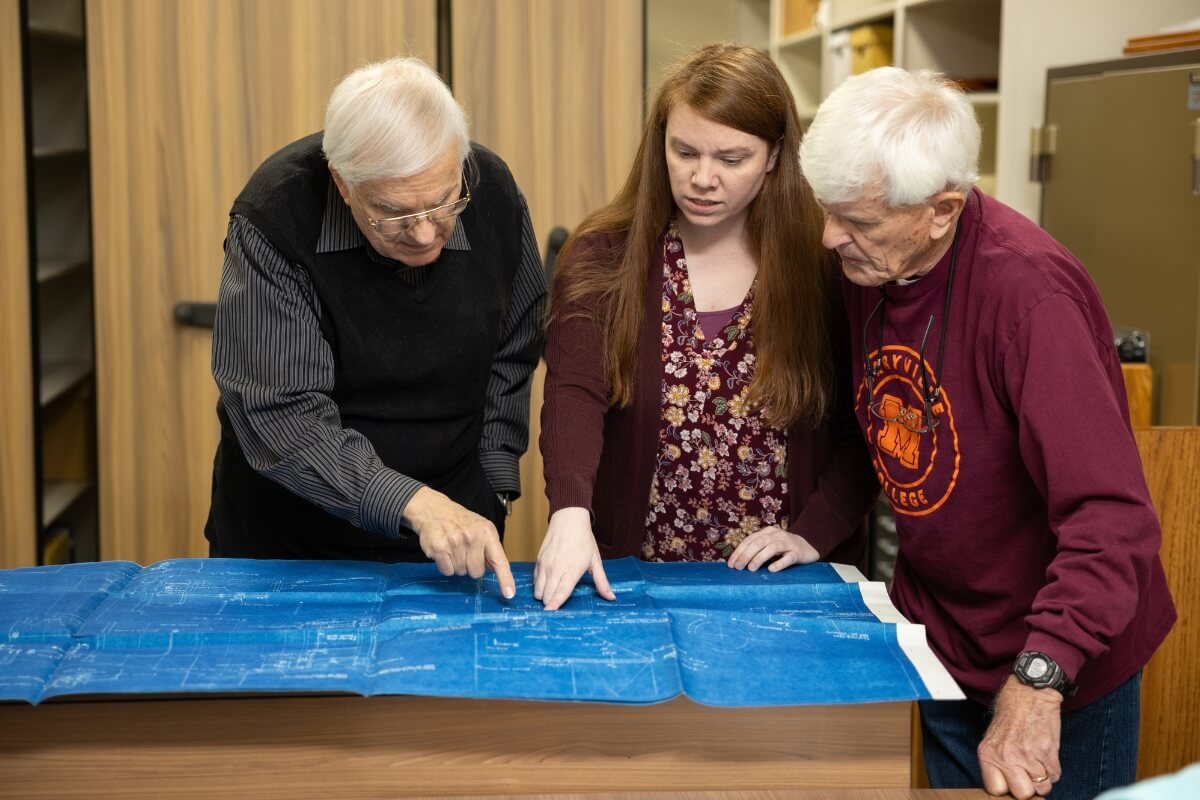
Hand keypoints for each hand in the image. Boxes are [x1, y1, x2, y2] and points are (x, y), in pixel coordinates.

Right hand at [403, 486, 514, 598]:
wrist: (434, 509)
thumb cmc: (460, 521)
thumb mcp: (481, 528)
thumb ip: (490, 549)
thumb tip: (496, 569)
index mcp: (487, 532)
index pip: (499, 560)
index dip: (505, 579)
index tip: (509, 594)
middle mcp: (472, 537)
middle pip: (477, 572)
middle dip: (471, 567)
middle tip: (465, 552)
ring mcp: (455, 542)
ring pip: (461, 572)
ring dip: (457, 565)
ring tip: (453, 549)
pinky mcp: (439, 548)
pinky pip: (447, 571)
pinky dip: (445, 566)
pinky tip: (444, 552)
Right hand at [533, 507, 615, 610]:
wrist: (568, 519)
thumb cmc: (583, 540)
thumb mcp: (595, 561)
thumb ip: (602, 582)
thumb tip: (611, 598)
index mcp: (572, 570)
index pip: (561, 593)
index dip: (554, 605)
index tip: (550, 614)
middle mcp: (556, 569)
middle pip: (547, 596)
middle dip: (551, 602)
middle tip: (557, 603)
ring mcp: (545, 565)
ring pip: (538, 590)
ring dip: (544, 595)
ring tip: (552, 592)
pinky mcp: (538, 560)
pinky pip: (534, 580)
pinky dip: (539, 585)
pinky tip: (548, 581)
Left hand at [726, 526, 818, 571]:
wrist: (809, 545)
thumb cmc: (784, 547)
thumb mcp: (769, 544)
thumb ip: (757, 549)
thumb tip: (738, 562)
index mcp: (767, 532)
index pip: (750, 540)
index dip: (739, 551)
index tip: (731, 564)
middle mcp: (777, 535)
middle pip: (759, 542)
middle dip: (746, 554)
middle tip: (738, 567)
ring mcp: (788, 543)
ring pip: (772, 548)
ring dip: (759, 558)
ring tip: (751, 568)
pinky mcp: (798, 553)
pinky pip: (789, 557)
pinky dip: (779, 563)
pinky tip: (771, 569)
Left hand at [978, 676, 1063, 797]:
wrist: (1029, 693)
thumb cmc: (1011, 714)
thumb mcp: (993, 738)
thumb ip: (996, 762)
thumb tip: (1006, 786)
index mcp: (988, 754)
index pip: (995, 789)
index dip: (1007, 789)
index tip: (1012, 783)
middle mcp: (1006, 757)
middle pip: (1021, 794)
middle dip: (1027, 787)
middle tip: (1028, 773)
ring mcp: (1027, 755)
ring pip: (1042, 788)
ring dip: (1043, 779)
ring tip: (1038, 761)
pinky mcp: (1048, 752)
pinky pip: (1055, 776)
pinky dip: (1053, 770)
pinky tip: (1046, 756)